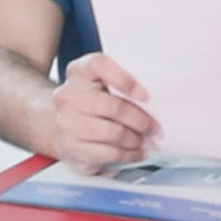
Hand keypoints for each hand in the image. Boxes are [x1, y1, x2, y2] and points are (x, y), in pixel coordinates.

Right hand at [51, 55, 157, 169]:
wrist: (64, 125)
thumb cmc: (93, 102)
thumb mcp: (103, 84)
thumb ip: (122, 84)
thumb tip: (156, 100)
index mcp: (78, 72)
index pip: (99, 65)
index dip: (124, 79)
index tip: (145, 95)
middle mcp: (67, 96)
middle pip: (113, 107)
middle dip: (140, 120)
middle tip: (155, 128)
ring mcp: (65, 123)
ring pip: (113, 133)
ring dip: (136, 140)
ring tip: (146, 141)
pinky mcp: (70, 148)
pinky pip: (107, 154)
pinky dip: (128, 155)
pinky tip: (136, 153)